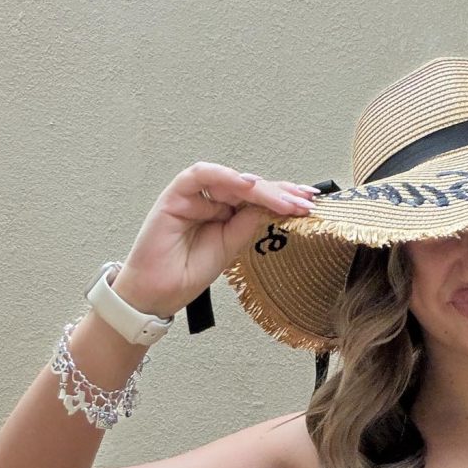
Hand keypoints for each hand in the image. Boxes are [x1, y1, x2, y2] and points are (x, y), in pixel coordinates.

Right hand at [115, 163, 319, 317]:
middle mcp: (211, 199)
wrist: (159, 292)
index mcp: (225, 212)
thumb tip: (271, 207)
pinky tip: (247, 185)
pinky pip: (200, 175)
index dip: (283, 198)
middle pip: (249, 186)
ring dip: (261, 187)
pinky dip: (224, 176)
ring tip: (285, 201)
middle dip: (280, 192)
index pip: (258, 199)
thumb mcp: (230, 248)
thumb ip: (247, 224)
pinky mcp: (176, 195)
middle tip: (305, 200)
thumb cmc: (188, 271)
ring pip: (232, 179)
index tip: (309, 204)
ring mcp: (194, 195)